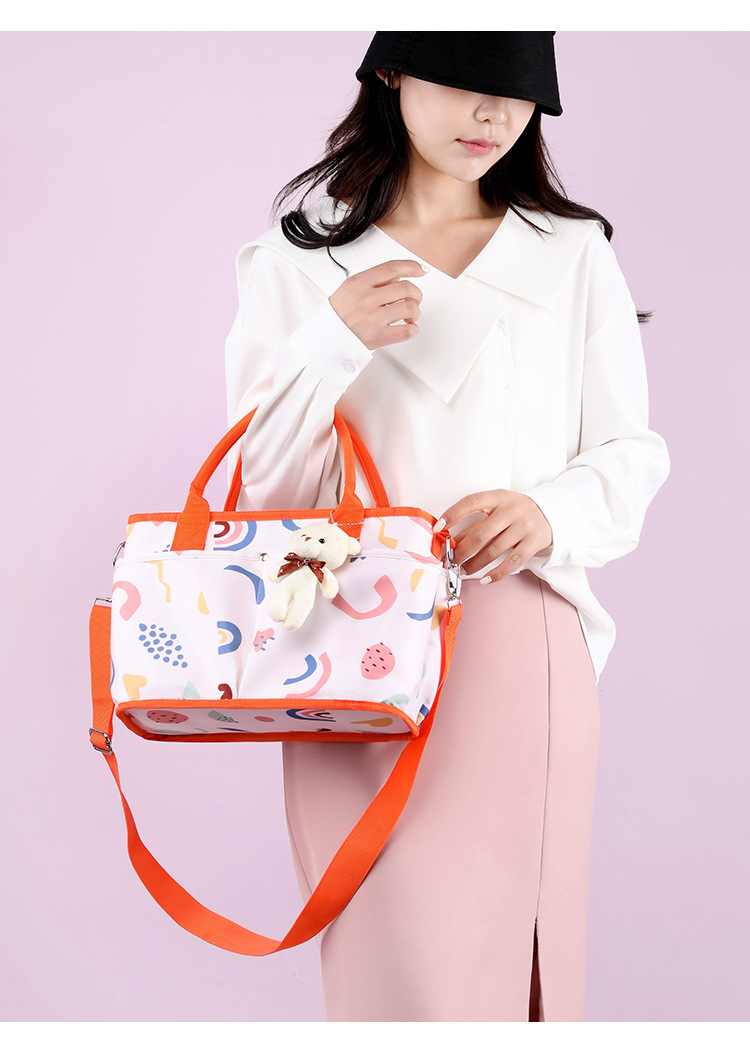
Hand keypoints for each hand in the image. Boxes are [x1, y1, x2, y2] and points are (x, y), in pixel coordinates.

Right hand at [328, 259, 427, 350]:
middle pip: (405, 288)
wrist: (325, 337)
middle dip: (416, 294)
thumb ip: (374, 281)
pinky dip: (413, 329)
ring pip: (409, 308)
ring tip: (410, 316)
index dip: (411, 266)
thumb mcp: (351, 289)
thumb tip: (399, 277)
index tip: (421, 270)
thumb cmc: (339, 313)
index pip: (392, 268)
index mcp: (359, 283)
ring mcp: (372, 318)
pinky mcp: (377, 337)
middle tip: (414, 299)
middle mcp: (366, 299)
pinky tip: (408, 327)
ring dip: (416, 312)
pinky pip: (406, 331)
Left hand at [434, 490, 552, 582]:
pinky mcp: (534, 542)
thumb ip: (475, 522)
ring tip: (463, 570)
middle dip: (462, 550)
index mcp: (498, 497)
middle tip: (449, 560)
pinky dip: (497, 573)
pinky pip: (512, 561)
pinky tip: (485, 579)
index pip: (471, 502)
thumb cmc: (514, 511)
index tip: (438, 528)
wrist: (549, 512)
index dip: (453, 514)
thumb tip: (450, 540)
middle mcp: (511, 510)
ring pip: (494, 550)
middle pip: (481, 533)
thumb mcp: (495, 509)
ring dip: (475, 563)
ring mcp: (524, 526)